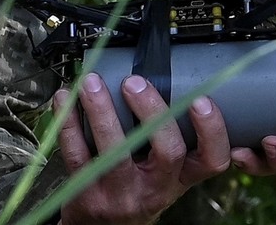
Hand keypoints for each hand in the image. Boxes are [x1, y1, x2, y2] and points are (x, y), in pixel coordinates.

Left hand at [56, 73, 230, 223]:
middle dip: (152, 110)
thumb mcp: (166, 174)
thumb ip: (173, 139)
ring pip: (115, 152)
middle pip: (168, 151)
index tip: (201, 101)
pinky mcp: (87, 193)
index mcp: (180, 178)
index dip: (211, 130)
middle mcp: (155, 188)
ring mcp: (121, 193)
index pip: (211, 160)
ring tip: (92, 83)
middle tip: (135, 82)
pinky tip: (64, 100)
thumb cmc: (137, 191)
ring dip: (102, 110)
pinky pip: (77, 154)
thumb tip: (175, 85)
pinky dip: (67, 122)